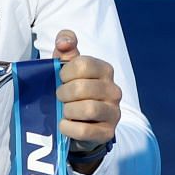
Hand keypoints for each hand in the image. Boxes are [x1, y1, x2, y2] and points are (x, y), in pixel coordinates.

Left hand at [54, 29, 120, 160]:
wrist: (81, 124)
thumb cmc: (73, 92)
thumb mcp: (68, 68)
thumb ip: (66, 48)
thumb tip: (64, 42)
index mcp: (105, 70)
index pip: (83, 64)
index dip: (65, 72)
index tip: (61, 79)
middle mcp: (114, 90)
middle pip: (83, 87)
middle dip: (64, 93)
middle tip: (60, 97)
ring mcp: (113, 112)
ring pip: (88, 108)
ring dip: (68, 110)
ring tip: (64, 111)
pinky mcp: (108, 132)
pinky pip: (86, 130)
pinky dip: (69, 128)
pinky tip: (64, 125)